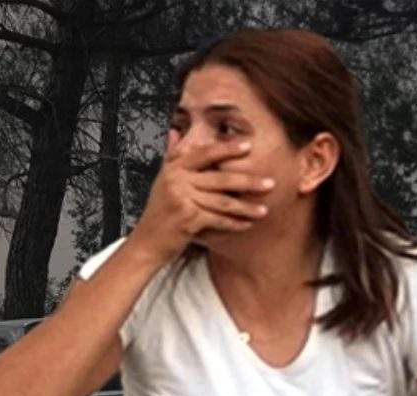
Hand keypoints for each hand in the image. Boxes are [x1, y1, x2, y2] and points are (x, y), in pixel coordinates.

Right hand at [129, 136, 274, 263]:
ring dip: (246, 207)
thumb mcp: (161, 181)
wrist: (146, 243)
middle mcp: (177, 180)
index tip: (249, 146)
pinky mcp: (188, 218)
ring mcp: (182, 199)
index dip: (227, 149)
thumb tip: (174, 132)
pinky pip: (218, 219)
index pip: (205, 153)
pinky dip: (234, 223)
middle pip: (220, 178)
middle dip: (248, 182)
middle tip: (270, 183)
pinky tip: (247, 225)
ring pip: (223, 201)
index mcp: (173, 169)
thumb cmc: (158, 213)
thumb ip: (171, 157)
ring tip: (264, 210)